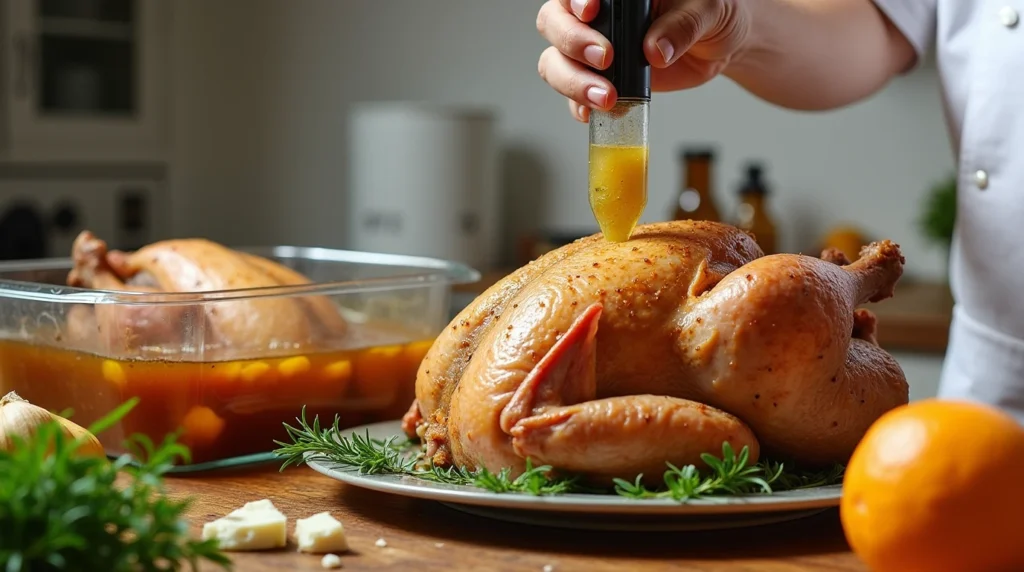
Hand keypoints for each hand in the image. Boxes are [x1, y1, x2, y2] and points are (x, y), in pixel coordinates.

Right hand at [536, 0, 751, 121]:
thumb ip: (683, 25)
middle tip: (605, 59)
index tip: (592, 12)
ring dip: (573, 82)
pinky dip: (579, 105)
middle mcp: (597, 17)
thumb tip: (656, 49)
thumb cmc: (712, 14)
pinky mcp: (600, 79)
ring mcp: (592, 49)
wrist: (719, 46)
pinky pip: (572, 95)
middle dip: (572, 43)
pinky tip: (595, 111)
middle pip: (554, 23)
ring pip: (556, 62)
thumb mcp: (708, 10)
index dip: (576, 0)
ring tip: (606, 96)